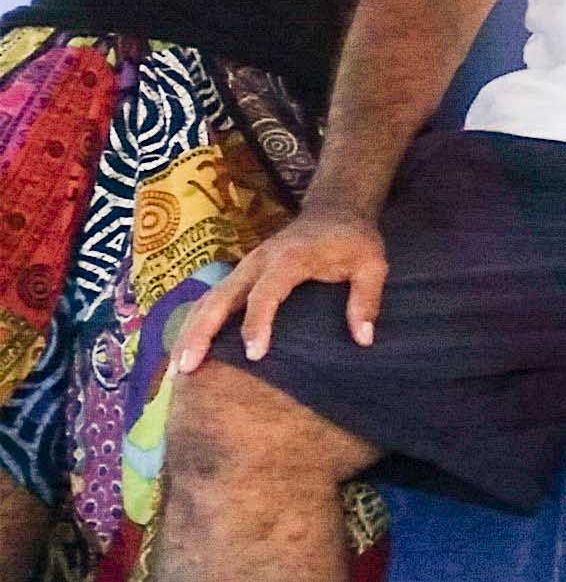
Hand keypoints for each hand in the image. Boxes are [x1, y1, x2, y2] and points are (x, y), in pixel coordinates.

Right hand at [174, 206, 385, 372]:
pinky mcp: (238, 276)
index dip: (257, 323)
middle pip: (219, 297)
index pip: (265, 294)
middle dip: (201, 333)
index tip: (254, 355)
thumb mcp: (372, 264)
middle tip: (188, 369)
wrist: (333, 210)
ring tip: (177, 371)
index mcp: (288, 259)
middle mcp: (257, 262)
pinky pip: (209, 301)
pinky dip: (193, 325)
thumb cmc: (353, 240)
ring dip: (188, 333)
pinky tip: (183, 353)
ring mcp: (243, 268)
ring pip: (206, 300)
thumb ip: (367, 298)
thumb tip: (364, 339)